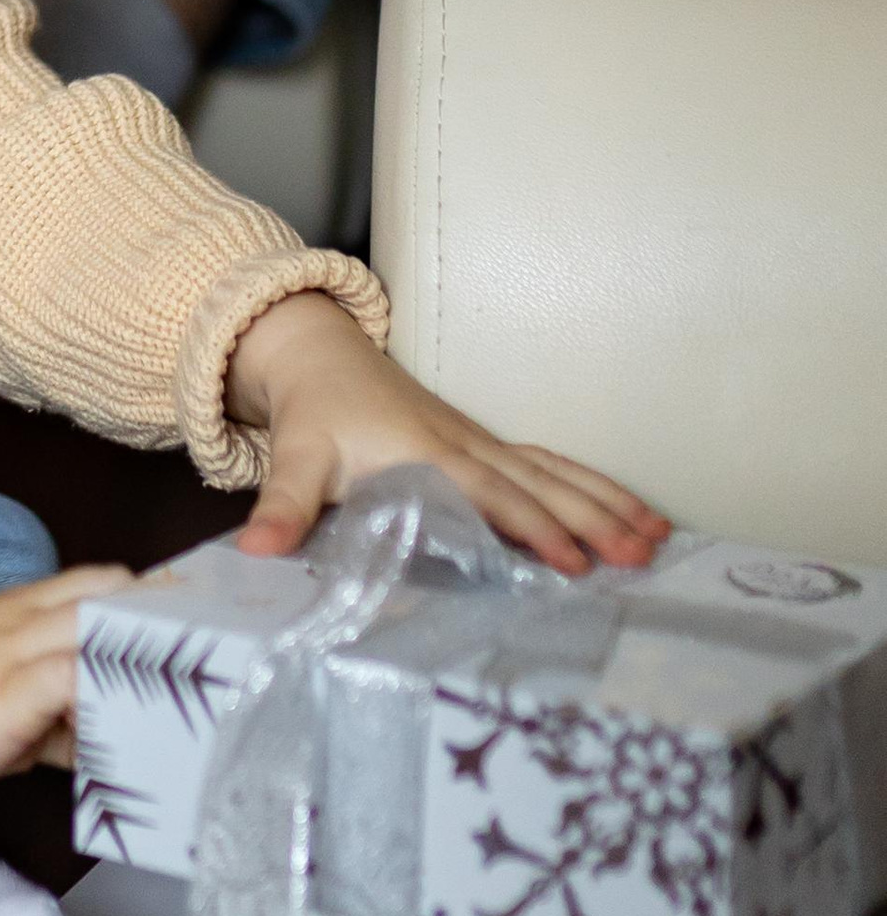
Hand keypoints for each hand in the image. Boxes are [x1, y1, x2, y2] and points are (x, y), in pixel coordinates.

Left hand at [226, 292, 670, 578]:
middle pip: (539, 483)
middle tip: (642, 553)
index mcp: (427, 454)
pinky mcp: (484, 445)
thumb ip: (282, 507)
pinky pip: (548, 464)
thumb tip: (257, 553)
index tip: (576, 560)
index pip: (489, 495)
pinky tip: (630, 510)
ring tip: (657, 535)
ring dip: (606, 501)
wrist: (319, 355)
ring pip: (554, 472)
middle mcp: (465, 446)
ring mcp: (480, 443)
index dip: (531, 527)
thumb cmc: (311, 413)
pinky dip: (590, 485)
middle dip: (592, 517)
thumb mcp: (293, 458)